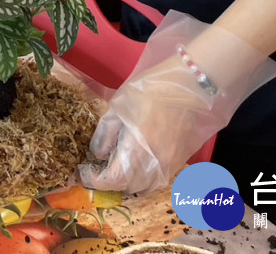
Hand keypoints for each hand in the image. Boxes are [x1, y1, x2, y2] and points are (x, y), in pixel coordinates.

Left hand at [79, 12, 275, 193]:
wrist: (190, 88)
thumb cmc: (150, 92)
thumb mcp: (118, 107)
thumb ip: (105, 134)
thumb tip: (98, 155)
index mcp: (137, 150)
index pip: (113, 180)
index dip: (95, 179)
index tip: (84, 171)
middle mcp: (154, 165)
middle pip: (128, 187)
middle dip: (109, 182)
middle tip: (97, 167)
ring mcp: (169, 165)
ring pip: (144, 187)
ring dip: (127, 183)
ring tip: (115, 167)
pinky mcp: (179, 161)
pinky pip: (157, 180)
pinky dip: (143, 179)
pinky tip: (135, 164)